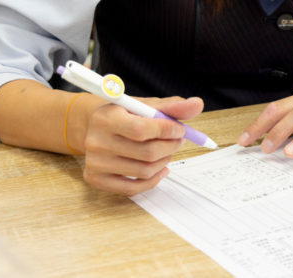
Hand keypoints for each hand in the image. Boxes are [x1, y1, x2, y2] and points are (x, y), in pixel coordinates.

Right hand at [81, 96, 204, 195]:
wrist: (95, 126)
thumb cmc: (126, 114)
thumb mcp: (146, 105)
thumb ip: (172, 106)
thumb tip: (197, 104)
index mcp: (106, 118)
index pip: (142, 130)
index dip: (168, 130)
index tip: (180, 129)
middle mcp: (96, 142)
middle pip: (147, 153)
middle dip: (171, 146)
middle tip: (177, 140)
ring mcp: (94, 163)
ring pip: (143, 171)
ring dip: (164, 161)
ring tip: (167, 151)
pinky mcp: (95, 179)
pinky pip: (132, 188)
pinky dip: (153, 181)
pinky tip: (161, 169)